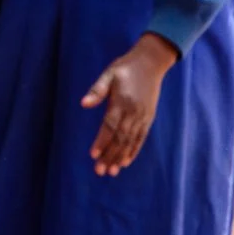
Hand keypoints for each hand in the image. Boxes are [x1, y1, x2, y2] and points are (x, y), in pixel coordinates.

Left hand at [82, 33, 176, 175]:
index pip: (110, 126)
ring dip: (120, 157)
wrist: (150, 63)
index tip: (93, 155)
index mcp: (122, 102)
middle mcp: (134, 112)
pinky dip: (133, 150)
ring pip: (131, 141)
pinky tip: (126, 161)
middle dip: (110, 155)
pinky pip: (141, 138)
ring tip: (111, 171)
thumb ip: (97, 90)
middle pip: (120, 138)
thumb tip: (83, 104)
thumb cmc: (125, 67)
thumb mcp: (108, 74)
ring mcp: (143, 117)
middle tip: (99, 171)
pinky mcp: (149, 118)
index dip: (102, 141)